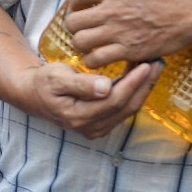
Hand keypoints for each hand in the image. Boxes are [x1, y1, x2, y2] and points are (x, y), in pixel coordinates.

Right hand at [15, 59, 160, 139]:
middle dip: (144, 85)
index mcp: (78, 116)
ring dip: (142, 89)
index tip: (146, 64)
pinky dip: (134, 92)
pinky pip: (123, 109)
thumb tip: (105, 87)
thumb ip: (81, 84)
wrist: (33, 95)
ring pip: (128, 109)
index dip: (133, 82)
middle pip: (126, 107)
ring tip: (153, 67)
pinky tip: (141, 77)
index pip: (114, 100)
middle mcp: (90, 127)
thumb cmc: (44, 82)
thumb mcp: (57, 78)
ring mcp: (96, 128)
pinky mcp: (101, 124)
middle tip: (158, 62)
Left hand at [67, 0, 191, 68]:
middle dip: (74, 26)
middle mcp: (111, 9)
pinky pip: (97, 59)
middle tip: (81, 28)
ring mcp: (119, 31)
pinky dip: (92, 60)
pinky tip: (98, 57)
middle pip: (74, 22)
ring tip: (87, 44)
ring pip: (81, 42)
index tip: (80, 9)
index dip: (75, 4)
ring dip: (80, 44)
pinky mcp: (128, 50)